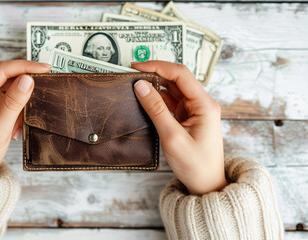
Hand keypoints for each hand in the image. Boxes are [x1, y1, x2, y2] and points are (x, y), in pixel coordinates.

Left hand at [0, 60, 50, 174]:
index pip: (3, 70)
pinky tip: (16, 129)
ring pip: (11, 90)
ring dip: (22, 103)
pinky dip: (18, 113)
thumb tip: (28, 80)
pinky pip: (10, 102)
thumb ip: (13, 104)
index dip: (25, 66)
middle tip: (45, 90)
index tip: (46, 69)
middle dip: (26, 84)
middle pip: (7, 77)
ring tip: (22, 123)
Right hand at [132, 61, 225, 194]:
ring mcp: (194, 111)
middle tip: (131, 75)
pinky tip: (143, 100)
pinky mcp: (187, 118)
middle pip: (176, 79)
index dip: (158, 67)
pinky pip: (170, 102)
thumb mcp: (172, 136)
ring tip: (134, 86)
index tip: (137, 67)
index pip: (181, 74)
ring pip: (172, 90)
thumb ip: (156, 109)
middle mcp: (201, 104)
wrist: (205, 185)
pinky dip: (156, 99)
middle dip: (154, 74)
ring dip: (154, 87)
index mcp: (204, 105)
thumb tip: (140, 86)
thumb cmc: (195, 164)